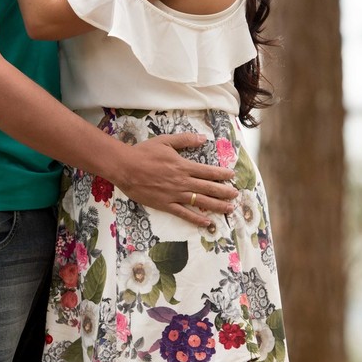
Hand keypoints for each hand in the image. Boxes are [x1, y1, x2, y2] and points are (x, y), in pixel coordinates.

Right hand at [111, 132, 238, 226]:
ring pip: (200, 201)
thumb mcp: (165, 141)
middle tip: (236, 195)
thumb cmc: (144, 152)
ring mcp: (175, 195)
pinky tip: (206, 223)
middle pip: (208, 188)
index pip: (208, 171)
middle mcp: (182, 182)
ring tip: (229, 208)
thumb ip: (185, 140)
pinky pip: (184, 214)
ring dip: (216, 205)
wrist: (125, 167)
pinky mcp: (165, 205)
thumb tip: (203, 138)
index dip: (222, 174)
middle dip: (224, 191)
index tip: (232, 176)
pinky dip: (196, 219)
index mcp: (183, 166)